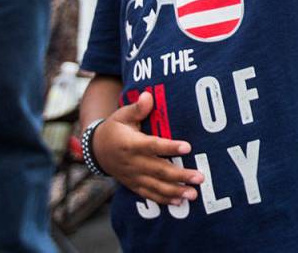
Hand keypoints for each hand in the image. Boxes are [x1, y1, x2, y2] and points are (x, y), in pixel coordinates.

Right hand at [92, 91, 203, 205]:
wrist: (97, 149)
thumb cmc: (115, 128)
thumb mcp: (122, 115)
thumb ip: (137, 108)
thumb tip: (148, 96)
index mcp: (130, 144)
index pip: (153, 146)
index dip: (170, 147)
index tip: (188, 147)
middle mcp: (132, 163)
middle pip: (159, 170)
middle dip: (180, 175)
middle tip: (200, 177)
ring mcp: (133, 176)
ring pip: (156, 186)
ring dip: (176, 191)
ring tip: (193, 194)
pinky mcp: (134, 184)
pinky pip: (149, 194)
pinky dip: (164, 199)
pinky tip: (180, 202)